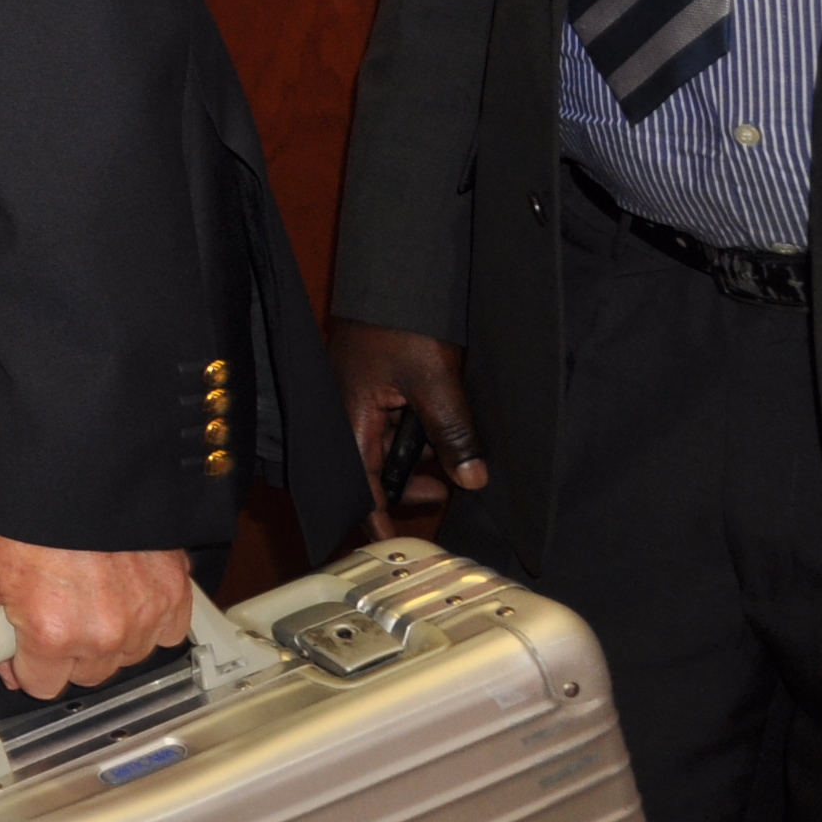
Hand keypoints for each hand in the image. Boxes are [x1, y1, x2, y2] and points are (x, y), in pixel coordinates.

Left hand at [0, 530, 190, 700]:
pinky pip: (163, 632)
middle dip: (67, 651)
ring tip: (89, 594)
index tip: (28, 646)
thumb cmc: (28, 514)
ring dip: (108, 636)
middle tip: (56, 608)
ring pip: (125, 656)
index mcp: (51, 632)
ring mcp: (143, 616)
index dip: (29, 664)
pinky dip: (146, 618)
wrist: (74, 470)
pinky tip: (124, 592)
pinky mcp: (174, 596)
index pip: (43, 686)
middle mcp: (102, 633)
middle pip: (86, 674)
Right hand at [330, 319, 486, 530]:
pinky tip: (444, 434)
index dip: (377, 519)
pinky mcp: (376, 389)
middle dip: (410, 487)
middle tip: (449, 492)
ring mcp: (362, 401)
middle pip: (375, 471)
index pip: (361, 486)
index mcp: (351, 419)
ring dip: (420, 459)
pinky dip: (419, 436)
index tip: (393, 545)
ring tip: (454, 460)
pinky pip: (394, 426)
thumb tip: (471, 480)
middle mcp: (349, 414)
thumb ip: (453, 433)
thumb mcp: (434, 381)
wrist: (396, 275)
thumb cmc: (401, 322)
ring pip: (389, 449)